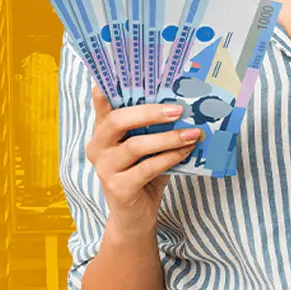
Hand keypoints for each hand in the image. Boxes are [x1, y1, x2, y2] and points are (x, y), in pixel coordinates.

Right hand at [86, 88, 201, 238]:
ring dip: (168, 138)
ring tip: (192, 133)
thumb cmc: (143, 176)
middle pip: (118, 120)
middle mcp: (97, 147)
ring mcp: (105, 168)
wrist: (134, 218)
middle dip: (150, 112)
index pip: (101, 104)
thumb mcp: (146, 148)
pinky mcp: (118, 188)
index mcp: (102, 131)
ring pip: (136, 145)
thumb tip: (183, 105)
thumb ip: (151, 128)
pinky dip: (170, 157)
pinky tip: (186, 151)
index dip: (106, 88)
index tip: (119, 71)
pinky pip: (147, 168)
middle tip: (178, 110)